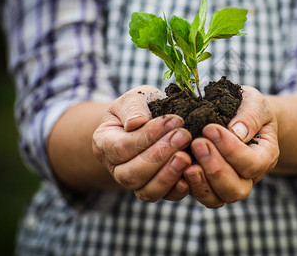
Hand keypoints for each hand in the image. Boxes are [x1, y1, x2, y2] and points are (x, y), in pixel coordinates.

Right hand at [92, 85, 192, 201]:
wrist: (151, 119)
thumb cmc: (141, 107)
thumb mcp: (134, 98)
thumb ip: (133, 108)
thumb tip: (137, 123)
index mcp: (104, 143)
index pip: (121, 148)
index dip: (147, 136)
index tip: (174, 120)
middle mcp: (116, 168)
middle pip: (131, 174)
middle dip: (160, 156)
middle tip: (184, 136)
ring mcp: (136, 182)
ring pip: (146, 191)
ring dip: (169, 174)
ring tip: (187, 156)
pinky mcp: (156, 189)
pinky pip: (164, 197)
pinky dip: (178, 189)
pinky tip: (191, 172)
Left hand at [184, 86, 278, 207]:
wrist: (236, 113)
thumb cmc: (246, 106)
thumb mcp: (254, 102)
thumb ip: (250, 115)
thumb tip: (237, 132)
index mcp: (265, 155)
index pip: (252, 163)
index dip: (231, 149)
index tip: (209, 128)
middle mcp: (249, 177)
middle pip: (236, 189)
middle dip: (215, 169)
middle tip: (197, 143)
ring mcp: (228, 184)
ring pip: (217, 199)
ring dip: (200, 182)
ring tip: (185, 160)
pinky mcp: (207, 185)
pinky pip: (199, 196)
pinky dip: (188, 186)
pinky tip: (177, 168)